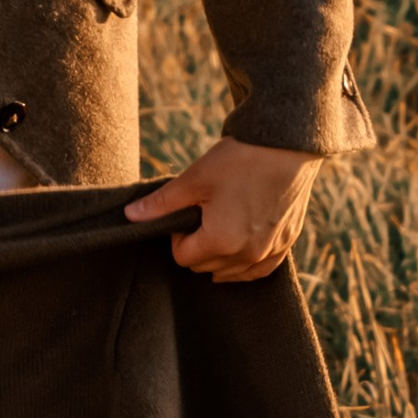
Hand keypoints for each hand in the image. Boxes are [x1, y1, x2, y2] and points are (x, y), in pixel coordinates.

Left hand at [126, 134, 320, 282]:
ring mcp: (269, 252)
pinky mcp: (285, 244)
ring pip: (231, 272)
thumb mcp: (194, 179)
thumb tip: (130, 216)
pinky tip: (240, 246)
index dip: (177, 236)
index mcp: (221, 242)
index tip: (186, 213)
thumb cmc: (239, 159)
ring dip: (220, 256)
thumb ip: (162, 204)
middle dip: (198, 246)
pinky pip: (260, 270)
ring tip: (222, 221)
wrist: (287, 145)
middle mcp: (246, 255)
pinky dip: (246, 263)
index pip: (183, 258)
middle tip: (203, 214)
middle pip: (206, 267)